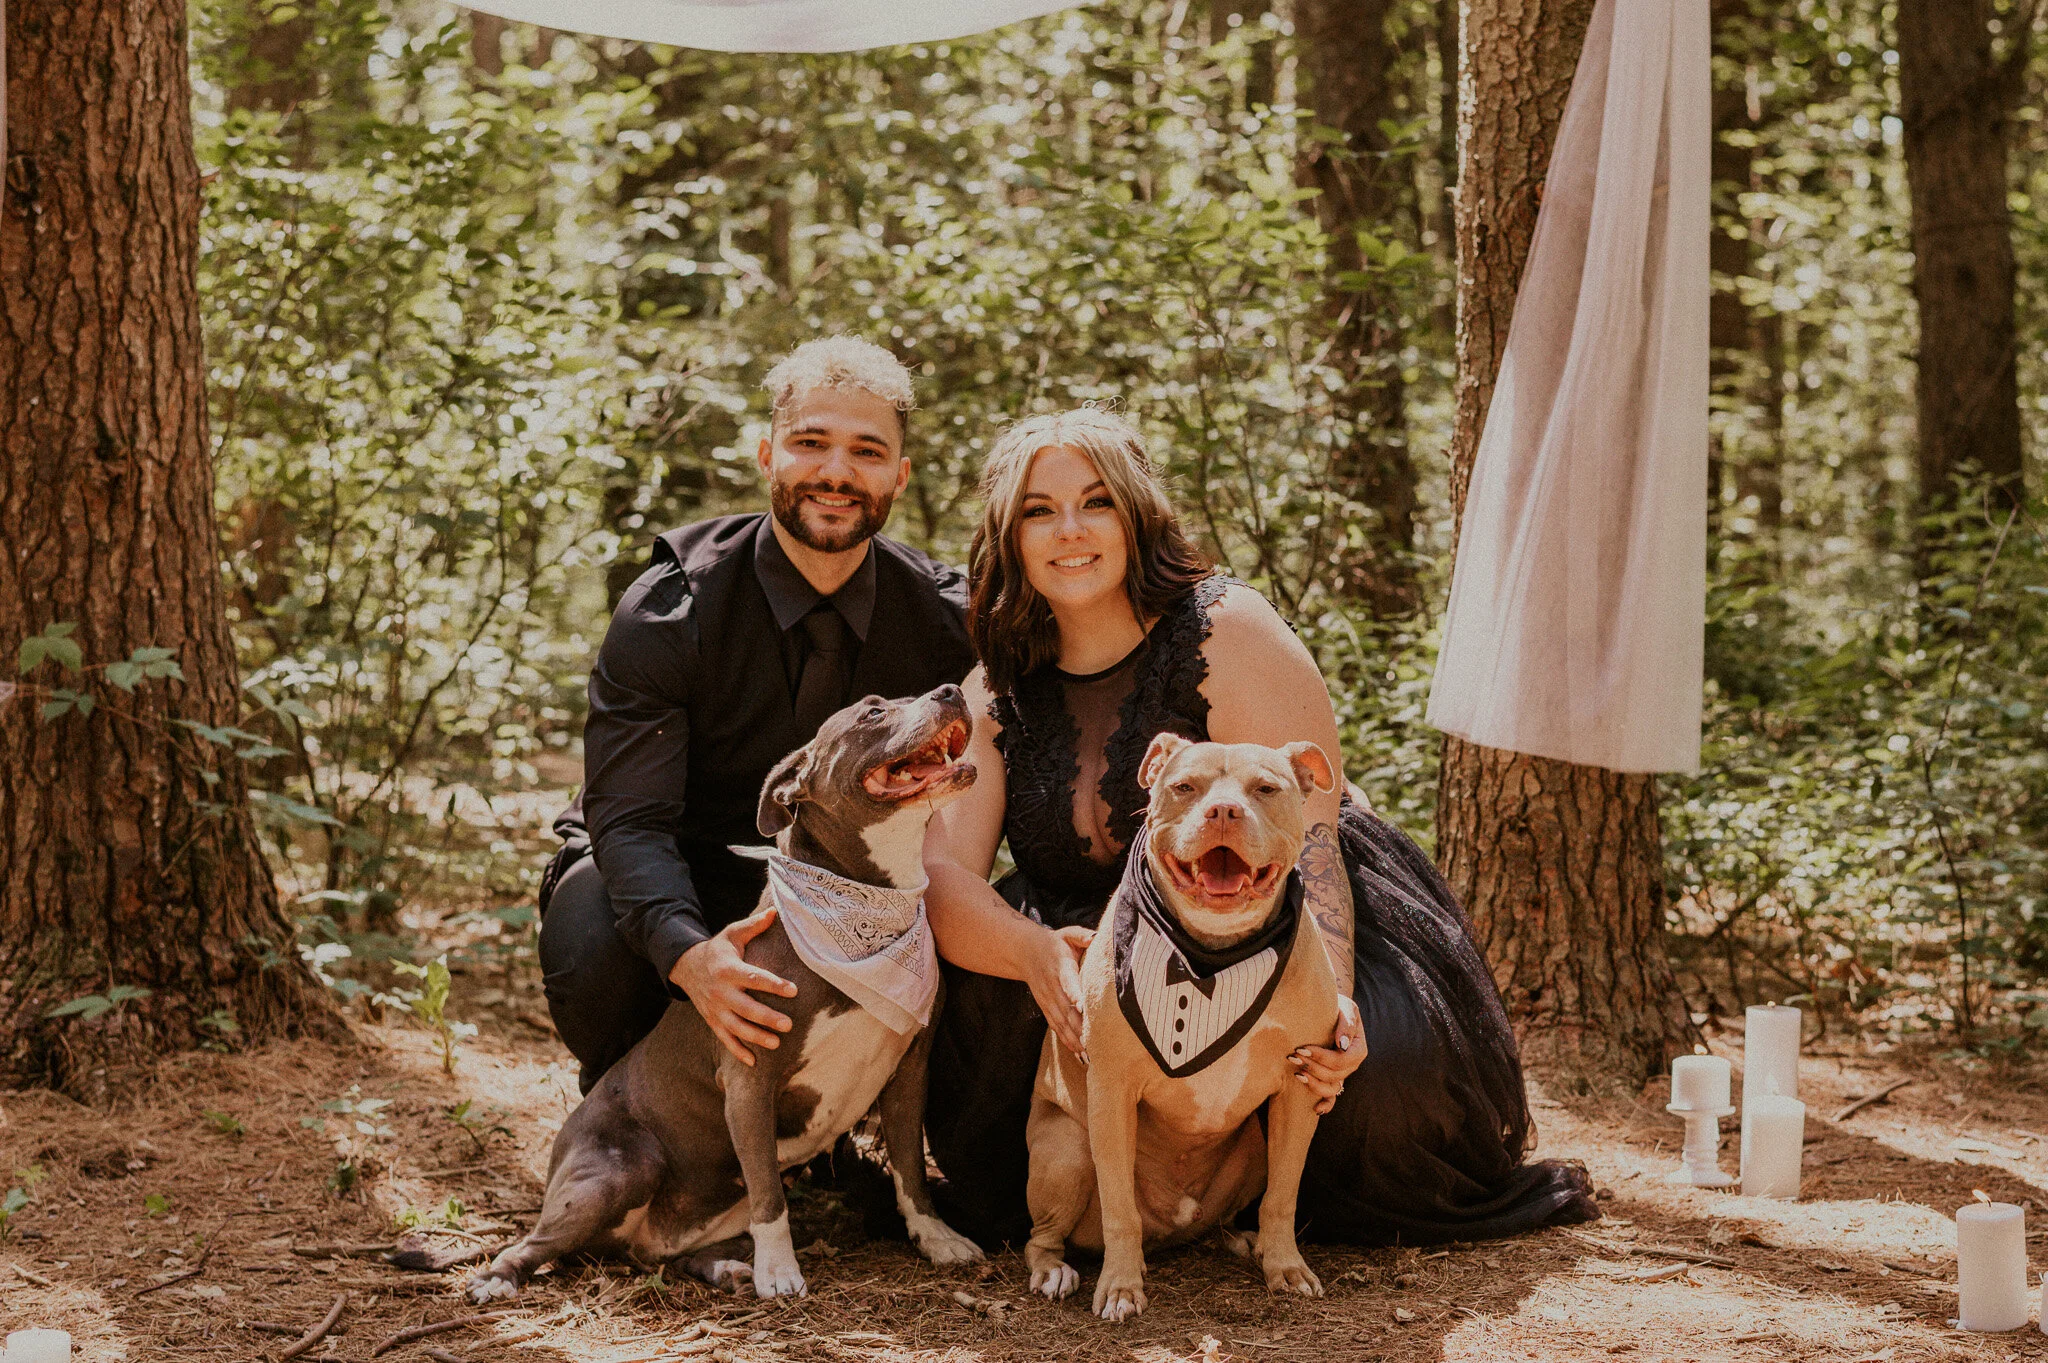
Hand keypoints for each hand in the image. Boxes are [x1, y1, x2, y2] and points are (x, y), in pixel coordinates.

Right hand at [668, 905, 798, 1066]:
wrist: (686, 967)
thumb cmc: (717, 950)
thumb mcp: (732, 934)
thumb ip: (754, 926)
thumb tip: (776, 911)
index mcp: (728, 969)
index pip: (753, 977)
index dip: (773, 984)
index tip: (793, 989)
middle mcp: (721, 992)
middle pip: (745, 1008)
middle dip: (766, 1017)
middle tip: (788, 1024)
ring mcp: (715, 1009)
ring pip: (736, 1027)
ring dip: (755, 1037)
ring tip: (777, 1043)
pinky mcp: (712, 1021)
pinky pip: (725, 1039)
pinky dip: (737, 1051)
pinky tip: (753, 1062)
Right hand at [1025, 924, 1093, 1061]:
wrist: (1025, 952)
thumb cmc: (1055, 943)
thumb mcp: (1068, 934)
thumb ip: (1082, 935)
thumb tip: (1096, 938)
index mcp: (1060, 967)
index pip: (1068, 982)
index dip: (1074, 994)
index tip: (1082, 1006)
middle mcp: (1052, 986)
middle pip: (1066, 1009)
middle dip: (1080, 1027)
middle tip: (1095, 1043)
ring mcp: (1047, 999)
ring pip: (1061, 1022)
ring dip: (1075, 1039)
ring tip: (1089, 1055)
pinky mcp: (1045, 1007)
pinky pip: (1056, 1026)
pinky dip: (1066, 1040)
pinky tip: (1078, 1053)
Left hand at [1288, 994, 1365, 1114]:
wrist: (1329, 1009)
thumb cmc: (1338, 1006)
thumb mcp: (1346, 1008)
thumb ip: (1346, 1024)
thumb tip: (1342, 1044)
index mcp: (1358, 1049)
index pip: (1341, 1060)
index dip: (1321, 1057)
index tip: (1302, 1048)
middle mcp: (1352, 1064)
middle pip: (1333, 1075)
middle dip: (1312, 1067)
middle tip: (1293, 1056)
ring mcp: (1342, 1073)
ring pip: (1331, 1088)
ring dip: (1313, 1084)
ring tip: (1297, 1073)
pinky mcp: (1332, 1078)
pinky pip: (1332, 1097)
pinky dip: (1326, 1105)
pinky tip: (1316, 1109)